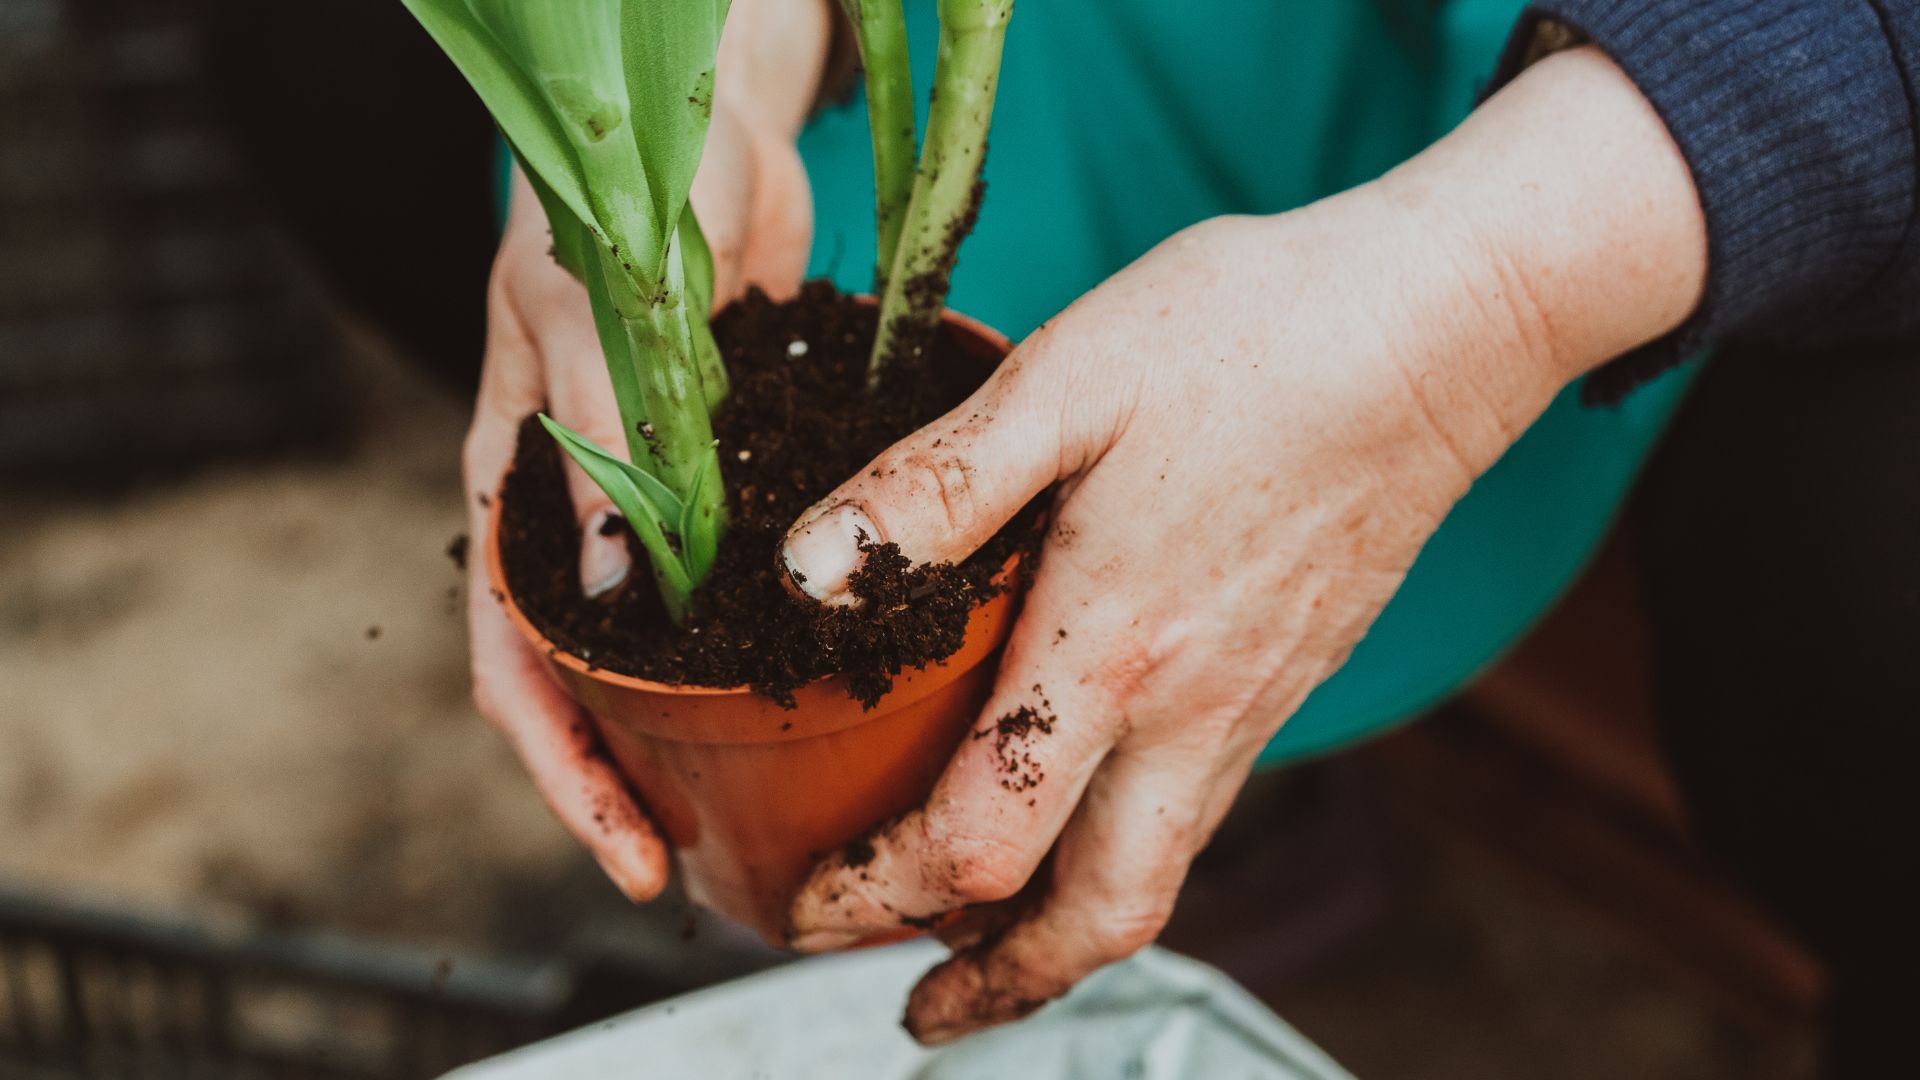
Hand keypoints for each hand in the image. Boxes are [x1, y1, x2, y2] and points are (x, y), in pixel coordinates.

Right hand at [463, 0, 825, 900]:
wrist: (704, 126)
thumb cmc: (617, 200)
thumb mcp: (594, 319)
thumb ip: (605, 445)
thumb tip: (613, 595)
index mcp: (513, 491)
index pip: (514, 668)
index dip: (566, 775)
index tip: (631, 857)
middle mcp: (579, 516)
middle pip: (590, 685)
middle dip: (634, 781)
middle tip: (710, 863)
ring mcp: (655, 502)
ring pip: (664, 649)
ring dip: (701, 728)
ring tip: (773, 804)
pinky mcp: (729, 476)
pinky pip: (739, 581)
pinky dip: (766, 639)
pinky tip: (830, 683)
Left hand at [779, 47, 1705, 1040]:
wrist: (1439, 325)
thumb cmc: (1250, 336)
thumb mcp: (1065, 384)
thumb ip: (932, 493)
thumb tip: (804, 578)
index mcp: (1114, 649)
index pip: (982, 845)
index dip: (879, 897)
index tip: (808, 907)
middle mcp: (1192, 711)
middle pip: (1096, 918)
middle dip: (996, 987)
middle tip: (918, 1009)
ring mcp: (1253, 705)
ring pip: (1153, 876)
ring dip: (1058, 936)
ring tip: (981, 941)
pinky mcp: (1287, 677)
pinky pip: (1196, 811)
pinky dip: (1120, 854)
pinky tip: (1082, 803)